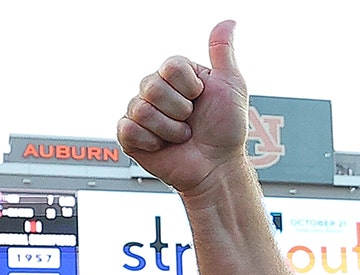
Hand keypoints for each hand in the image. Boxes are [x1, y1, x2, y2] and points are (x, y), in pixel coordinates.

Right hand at [117, 20, 248, 194]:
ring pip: (142, 109)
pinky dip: (150, 141)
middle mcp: (156, 91)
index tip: (202, 98)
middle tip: (191, 121)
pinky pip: (127, 129)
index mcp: (177, 76)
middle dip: (180, 110)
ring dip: (170, 129)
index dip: (189, 87)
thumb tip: (227, 22)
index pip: (171, 67)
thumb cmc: (226, 130)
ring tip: (181, 136)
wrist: (217, 167)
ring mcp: (142, 113)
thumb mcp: (231, 86)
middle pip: (152, 86)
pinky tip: (163, 145)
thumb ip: (223, 52)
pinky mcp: (131, 137)